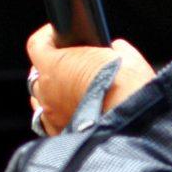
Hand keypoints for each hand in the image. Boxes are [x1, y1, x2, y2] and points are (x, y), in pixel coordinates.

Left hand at [25, 24, 154, 135]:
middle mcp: (46, 92)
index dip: (49, 37)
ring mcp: (51, 117)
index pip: (37, 44)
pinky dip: (58, 116)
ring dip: (52, 94)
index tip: (61, 35)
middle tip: (70, 65)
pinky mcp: (61, 136)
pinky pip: (50, 123)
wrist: (134, 125)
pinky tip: (73, 114)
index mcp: (54, 66)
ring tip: (70, 92)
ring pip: (41, 101)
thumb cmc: (127, 90)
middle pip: (38, 74)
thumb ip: (114, 49)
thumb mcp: (125, 57)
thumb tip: (117, 50)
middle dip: (52, 67)